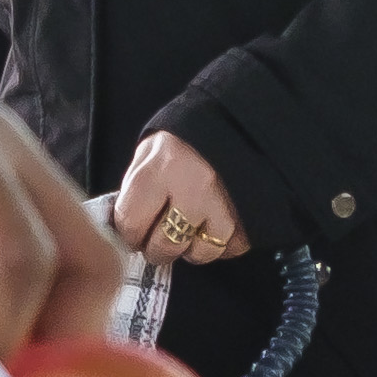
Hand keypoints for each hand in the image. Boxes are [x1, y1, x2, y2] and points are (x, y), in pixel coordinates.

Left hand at [107, 130, 249, 266]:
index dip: (128, 234)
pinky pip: (230, 249)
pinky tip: (213, 226)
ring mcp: (226, 205)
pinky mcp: (251, 216)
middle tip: (158, 238)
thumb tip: (125, 227)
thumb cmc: (186, 140)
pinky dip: (220, 244)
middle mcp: (194, 188)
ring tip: (189, 230)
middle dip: (156, 248)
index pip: (131, 224)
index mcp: (162, 168)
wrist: (234, 123)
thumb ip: (135, 189)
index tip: (133, 233)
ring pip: (200, 253)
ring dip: (191, 248)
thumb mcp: (150, 152)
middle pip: (165, 246)